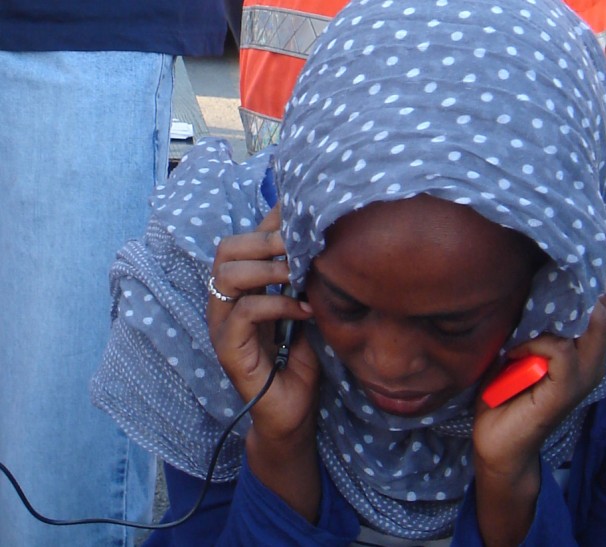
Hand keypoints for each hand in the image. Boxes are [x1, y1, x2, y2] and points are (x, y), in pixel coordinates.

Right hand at [206, 206, 316, 442]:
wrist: (292, 411)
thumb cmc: (298, 358)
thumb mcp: (303, 307)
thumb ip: (302, 277)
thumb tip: (320, 238)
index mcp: (240, 288)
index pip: (244, 239)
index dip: (270, 221)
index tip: (302, 212)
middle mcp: (224, 301)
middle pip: (227, 249)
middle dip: (267, 240)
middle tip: (301, 246)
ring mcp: (221, 324)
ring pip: (228, 275)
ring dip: (269, 270)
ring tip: (300, 276)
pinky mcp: (228, 349)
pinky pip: (245, 312)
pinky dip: (278, 305)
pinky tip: (304, 311)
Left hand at [472, 276, 605, 545]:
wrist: (499, 446)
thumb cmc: (504, 392)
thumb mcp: (519, 348)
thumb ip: (531, 321)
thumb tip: (522, 277)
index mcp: (586, 348)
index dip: (595, 277)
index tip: (560, 261)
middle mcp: (593, 360)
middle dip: (581, 284)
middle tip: (545, 278)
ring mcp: (584, 375)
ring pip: (593, 323)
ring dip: (553, 312)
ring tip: (527, 318)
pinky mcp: (566, 390)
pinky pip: (560, 350)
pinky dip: (534, 342)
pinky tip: (514, 351)